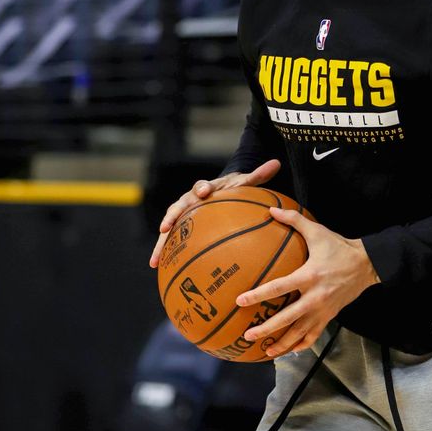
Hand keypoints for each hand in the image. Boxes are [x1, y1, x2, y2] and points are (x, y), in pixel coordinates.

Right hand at [149, 158, 281, 267]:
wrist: (217, 192)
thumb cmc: (232, 189)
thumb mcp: (244, 182)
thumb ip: (258, 175)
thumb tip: (277, 162)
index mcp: (204, 188)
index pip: (201, 185)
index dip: (201, 188)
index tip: (204, 191)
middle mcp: (189, 200)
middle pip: (177, 207)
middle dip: (171, 217)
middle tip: (165, 227)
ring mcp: (182, 215)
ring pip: (168, 227)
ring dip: (161, 243)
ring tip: (154, 260)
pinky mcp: (179, 228)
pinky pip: (170, 240)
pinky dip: (163, 253)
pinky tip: (157, 267)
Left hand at [237, 208, 379, 357]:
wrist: (367, 265)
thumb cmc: (339, 247)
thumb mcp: (318, 231)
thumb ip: (293, 220)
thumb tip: (270, 210)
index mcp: (309, 276)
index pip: (279, 287)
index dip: (258, 295)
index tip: (240, 301)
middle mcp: (315, 297)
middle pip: (287, 318)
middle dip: (267, 328)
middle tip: (248, 335)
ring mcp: (323, 310)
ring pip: (300, 332)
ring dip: (282, 344)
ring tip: (265, 351)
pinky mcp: (329, 317)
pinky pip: (314, 335)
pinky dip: (301, 345)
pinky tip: (289, 351)